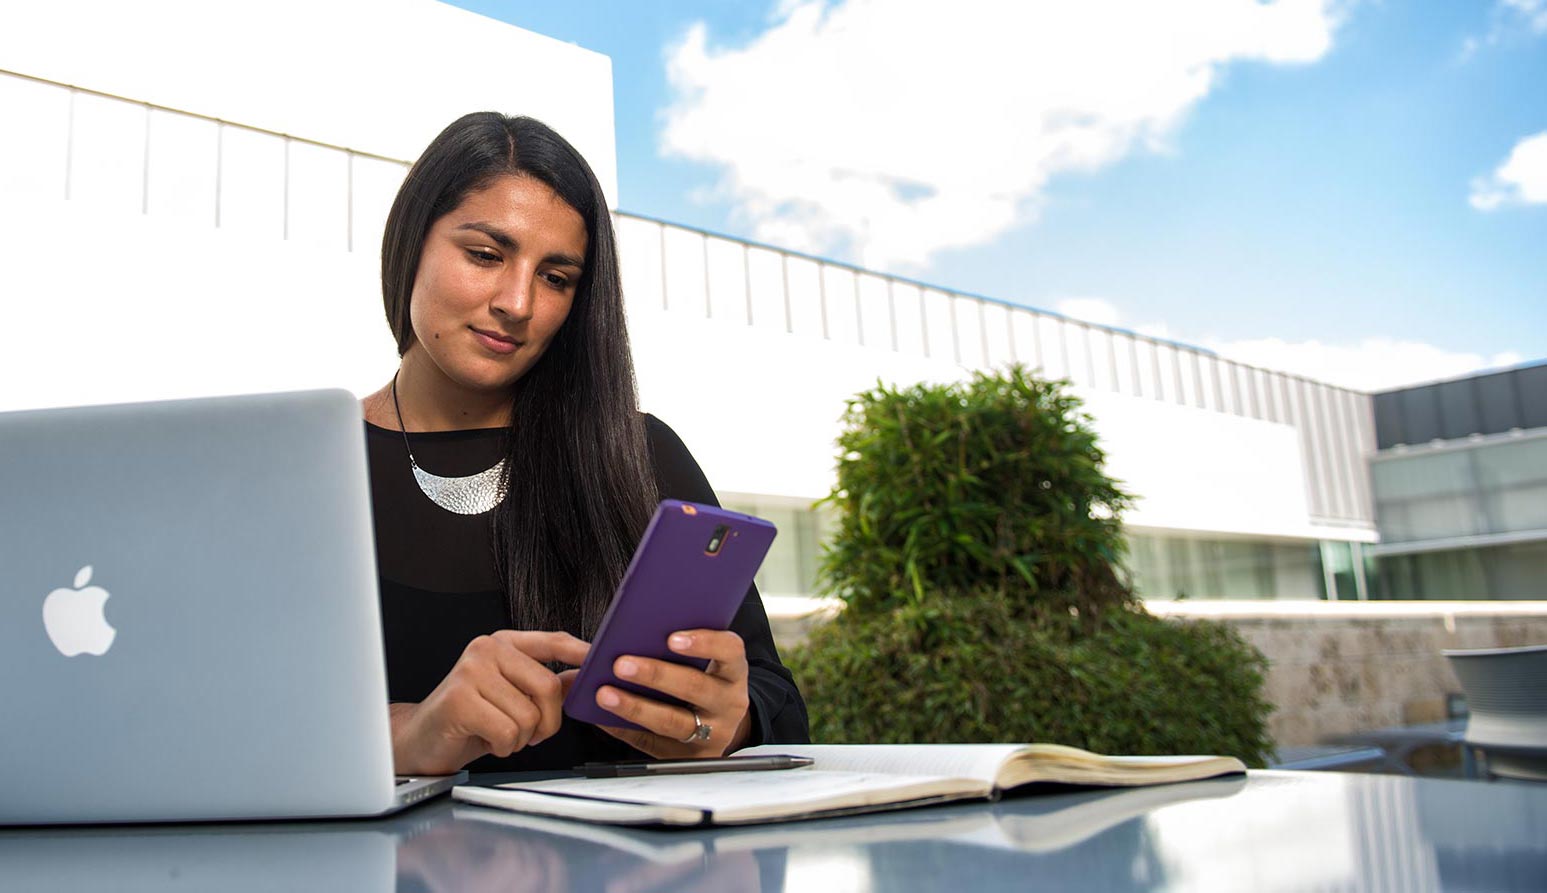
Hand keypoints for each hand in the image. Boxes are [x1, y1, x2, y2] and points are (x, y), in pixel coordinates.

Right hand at [391, 630, 589, 774]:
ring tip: (498, 733)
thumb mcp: (513, 698)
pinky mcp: (459, 699)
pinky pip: (507, 732)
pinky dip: (504, 747)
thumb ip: (546, 685)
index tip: (599, 660)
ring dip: (520, 738)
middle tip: (529, 732)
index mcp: (504, 644)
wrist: (421, 739)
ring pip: (528, 715)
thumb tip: (583, 679)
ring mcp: (471, 672)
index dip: (581, 651)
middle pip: (548, 686)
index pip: (552, 641)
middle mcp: (487, 650)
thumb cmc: (469, 719)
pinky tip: (487, 740)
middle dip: (547, 721)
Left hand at [595, 629, 752, 757]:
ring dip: (634, 707)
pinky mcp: (689, 757)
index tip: (672, 639)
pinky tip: (603, 717)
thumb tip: (622, 630)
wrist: (719, 728)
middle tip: (620, 664)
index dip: (704, 642)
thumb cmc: (703, 682)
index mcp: (733, 670)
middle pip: (695, 687)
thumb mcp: (704, 662)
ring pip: (672, 721)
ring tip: (604, 694)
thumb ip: (673, 644)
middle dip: (656, 675)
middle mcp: (728, 702)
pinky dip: (624, 729)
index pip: (730, 650)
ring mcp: (712, 734)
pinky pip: (651, 744)